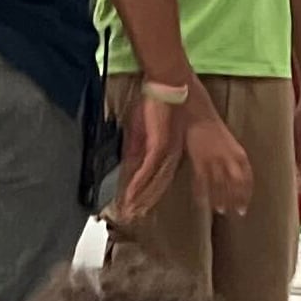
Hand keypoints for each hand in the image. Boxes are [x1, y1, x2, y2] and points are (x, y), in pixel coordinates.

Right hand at [114, 83, 186, 224]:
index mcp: (170, 152)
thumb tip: (129, 163)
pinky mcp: (159, 146)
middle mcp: (171, 155)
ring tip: (130, 211)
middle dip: (145, 202)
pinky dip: (137, 185)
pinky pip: (147, 171)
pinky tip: (130, 195)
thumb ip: (137, 148)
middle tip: (134, 216)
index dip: (149, 195)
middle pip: (158, 186)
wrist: (166, 84)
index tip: (140, 208)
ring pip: (153, 183)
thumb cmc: (156, 102)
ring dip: (140, 198)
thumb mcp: (144, 129)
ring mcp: (166, 152)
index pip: (160, 179)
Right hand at [182, 97, 253, 216]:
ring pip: (219, 186)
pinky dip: (202, 194)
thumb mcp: (229, 142)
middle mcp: (228, 159)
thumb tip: (235, 176)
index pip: (246, 179)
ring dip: (220, 200)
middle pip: (234, 185)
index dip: (246, 194)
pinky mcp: (199, 160)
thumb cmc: (212, 126)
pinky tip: (202, 202)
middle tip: (236, 213)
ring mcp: (213, 160)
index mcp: (239, 153)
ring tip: (221, 210)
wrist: (197, 112)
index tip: (244, 206)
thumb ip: (233, 158)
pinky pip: (201, 182)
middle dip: (236, 200)